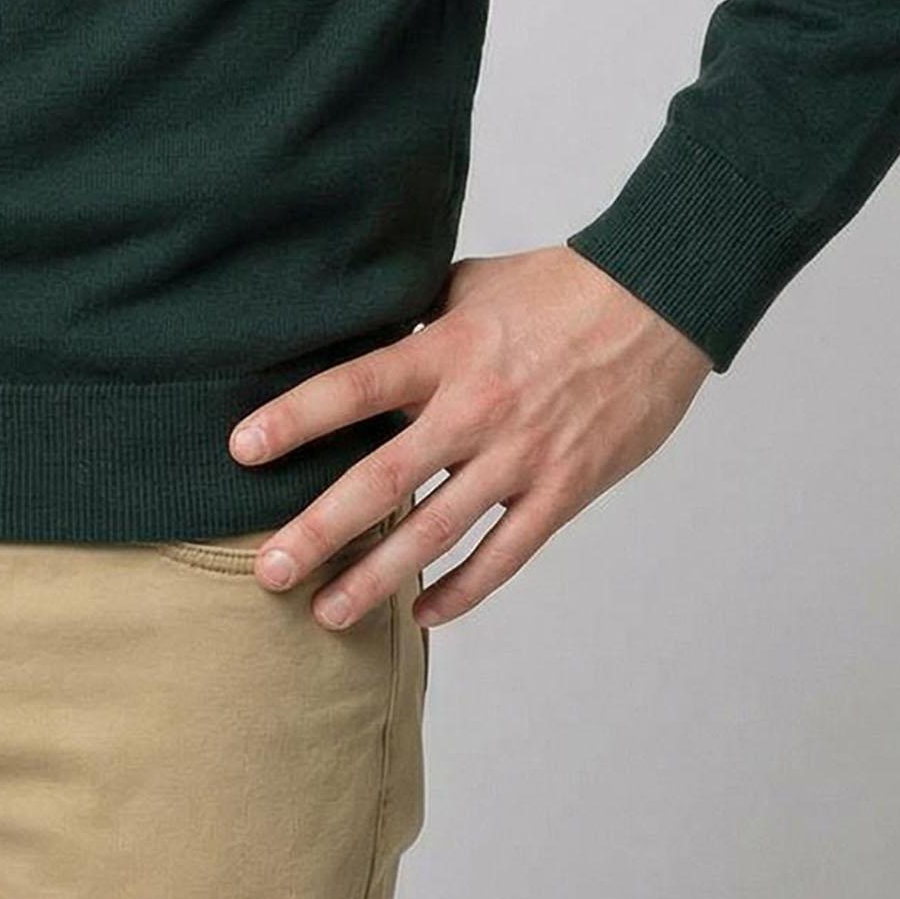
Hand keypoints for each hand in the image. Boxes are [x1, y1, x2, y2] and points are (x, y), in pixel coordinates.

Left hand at [226, 246, 713, 631]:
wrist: (657, 304)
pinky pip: (505, 555)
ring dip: (378, 579)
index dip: (296, 418)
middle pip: (382, 478)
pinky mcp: (563, 490)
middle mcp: (475, 409)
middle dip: (320, 530)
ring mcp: (520, 456)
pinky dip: (462, 590)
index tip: (242, 449)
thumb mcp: (473, 284)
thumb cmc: (561, 287)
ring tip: (327, 614)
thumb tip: (363, 331)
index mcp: (448, 351)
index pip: (356, 387)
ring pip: (436, 533)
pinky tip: (424, 614)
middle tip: (268, 572)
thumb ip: (418, 319)